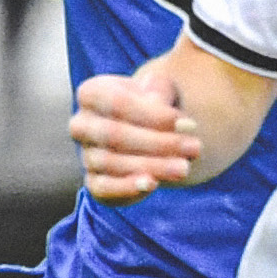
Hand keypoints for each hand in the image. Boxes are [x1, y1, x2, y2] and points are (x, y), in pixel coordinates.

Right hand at [72, 72, 197, 202]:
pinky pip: (103, 189)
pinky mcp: (94, 183)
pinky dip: (126, 188)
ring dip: (152, 167)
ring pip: (113, 163)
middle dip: (158, 143)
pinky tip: (152, 184)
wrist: (148, 129)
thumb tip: (162, 108)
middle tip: (194, 148)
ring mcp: (86, 155)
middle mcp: (81, 125)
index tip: (190, 124)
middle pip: (115, 135)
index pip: (118, 104)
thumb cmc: (153, 103)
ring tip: (184, 167)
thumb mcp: (159, 88)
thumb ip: (159, 92)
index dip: (155, 116)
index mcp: (91, 93)